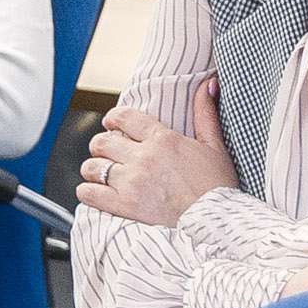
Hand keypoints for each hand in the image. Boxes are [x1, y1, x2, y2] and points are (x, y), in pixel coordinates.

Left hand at [80, 76, 238, 225]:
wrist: (215, 224)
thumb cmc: (218, 188)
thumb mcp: (215, 146)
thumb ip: (205, 113)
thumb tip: (208, 84)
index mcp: (163, 139)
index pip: (123, 117)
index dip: (112, 119)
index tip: (112, 124)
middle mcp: (144, 158)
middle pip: (102, 142)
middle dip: (102, 146)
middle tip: (108, 153)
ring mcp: (132, 182)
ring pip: (93, 166)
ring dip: (95, 169)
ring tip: (102, 175)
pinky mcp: (124, 206)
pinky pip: (89, 193)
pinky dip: (88, 192)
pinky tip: (97, 193)